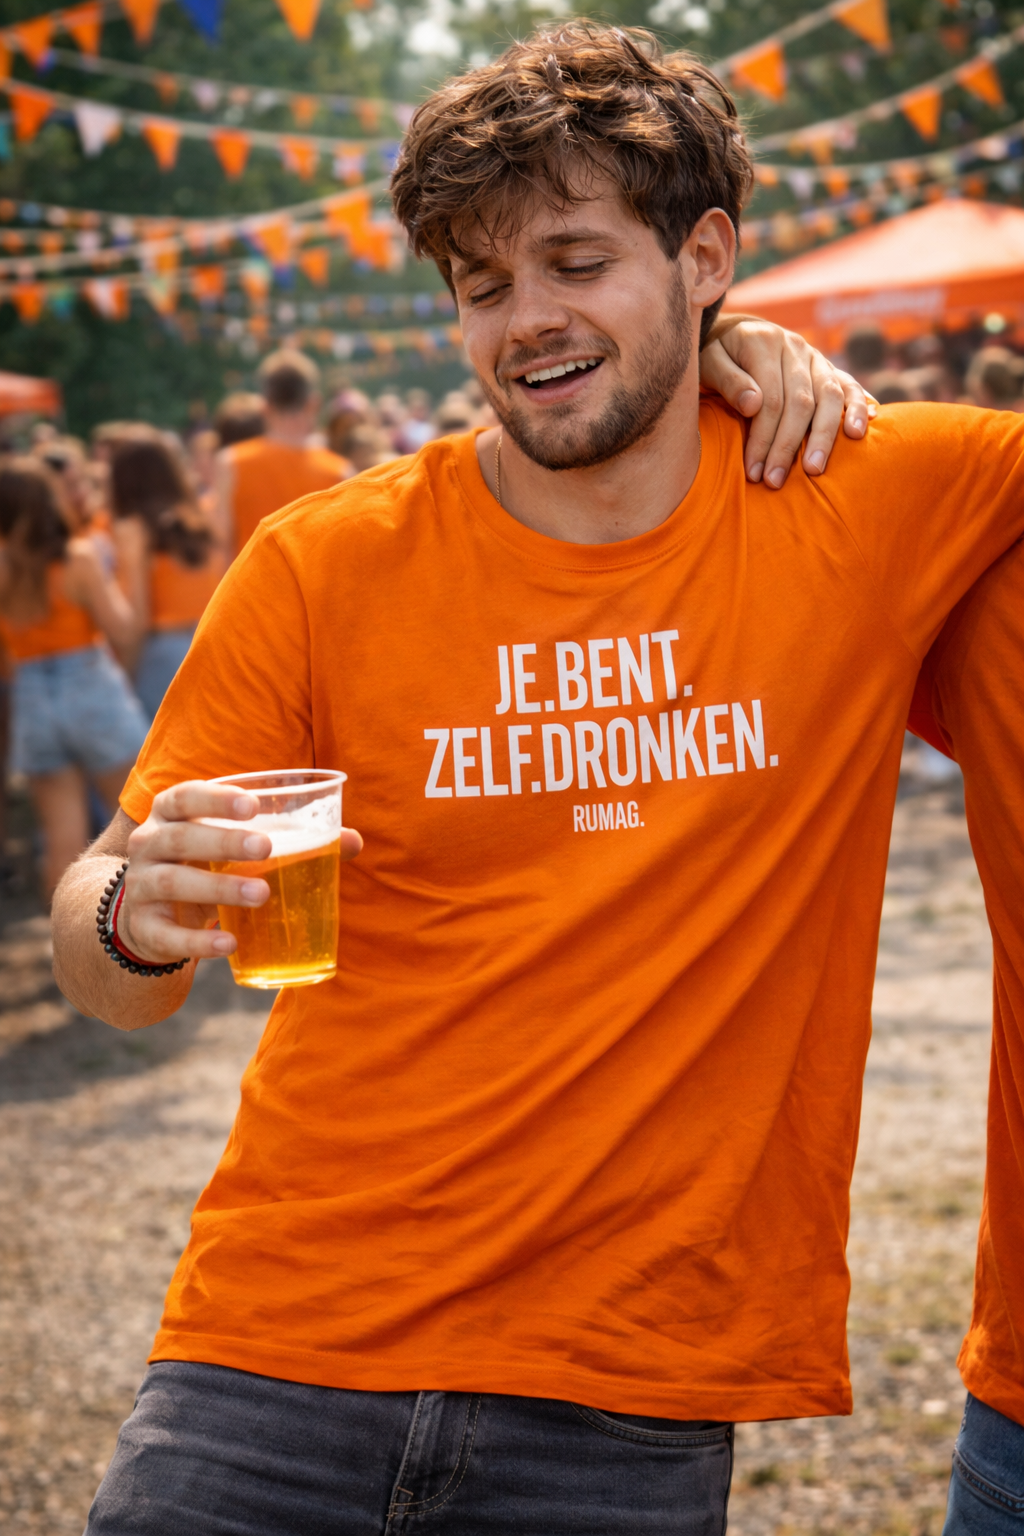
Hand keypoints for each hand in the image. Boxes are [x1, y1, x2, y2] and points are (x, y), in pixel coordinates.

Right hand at [119, 781, 361, 963]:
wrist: (151, 914)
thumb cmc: (206, 864)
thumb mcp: (234, 846)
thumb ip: (289, 839)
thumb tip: (352, 841)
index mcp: (171, 814)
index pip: (185, 796)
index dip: (215, 798)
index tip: (253, 805)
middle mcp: (148, 845)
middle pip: (179, 837)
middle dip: (223, 840)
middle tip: (266, 848)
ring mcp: (139, 887)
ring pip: (172, 882)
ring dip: (218, 887)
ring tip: (262, 894)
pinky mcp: (144, 928)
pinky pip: (167, 935)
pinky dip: (198, 942)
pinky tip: (230, 943)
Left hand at [700, 314, 876, 488]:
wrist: (732, 332)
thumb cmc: (715, 355)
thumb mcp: (708, 362)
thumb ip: (728, 381)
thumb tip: (753, 404)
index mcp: (764, 342)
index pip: (771, 399)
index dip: (764, 438)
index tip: (754, 471)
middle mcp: (794, 347)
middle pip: (801, 402)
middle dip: (788, 446)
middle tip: (776, 481)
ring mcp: (814, 356)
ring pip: (829, 396)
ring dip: (824, 436)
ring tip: (815, 469)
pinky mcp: (826, 366)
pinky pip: (848, 385)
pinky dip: (857, 407)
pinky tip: (859, 432)